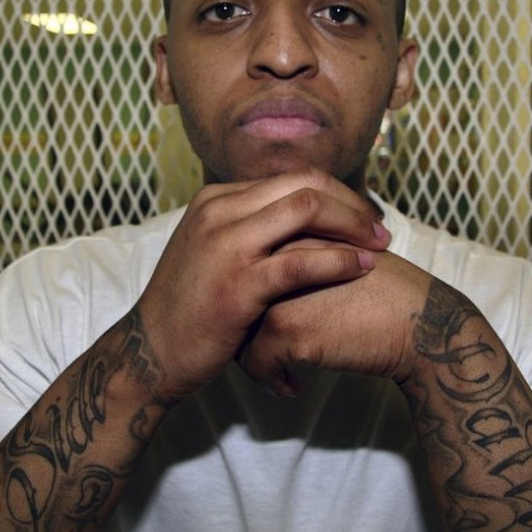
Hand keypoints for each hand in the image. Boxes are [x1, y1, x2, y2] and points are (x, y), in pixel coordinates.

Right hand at [134, 169, 392, 401]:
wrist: (151, 353)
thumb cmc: (190, 308)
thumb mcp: (210, 251)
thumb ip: (246, 229)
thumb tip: (294, 218)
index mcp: (215, 199)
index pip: (290, 178)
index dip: (336, 194)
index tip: (362, 217)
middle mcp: (219, 211)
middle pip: (304, 185)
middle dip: (351, 204)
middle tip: (380, 229)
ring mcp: (226, 244)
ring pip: (306, 209)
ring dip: (352, 225)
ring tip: (379, 247)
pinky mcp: (237, 284)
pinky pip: (301, 261)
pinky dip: (339, 261)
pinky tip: (362, 269)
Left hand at [237, 247, 432, 395]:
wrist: (420, 322)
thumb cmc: (388, 293)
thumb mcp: (341, 256)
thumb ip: (304, 258)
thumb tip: (267, 280)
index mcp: (290, 233)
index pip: (246, 265)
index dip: (249, 297)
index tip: (258, 320)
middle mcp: (276, 256)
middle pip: (236, 297)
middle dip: (242, 327)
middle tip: (256, 349)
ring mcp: (278, 291)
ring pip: (239, 332)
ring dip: (252, 357)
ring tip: (274, 370)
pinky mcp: (287, 326)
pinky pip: (256, 362)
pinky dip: (270, 379)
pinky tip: (290, 386)